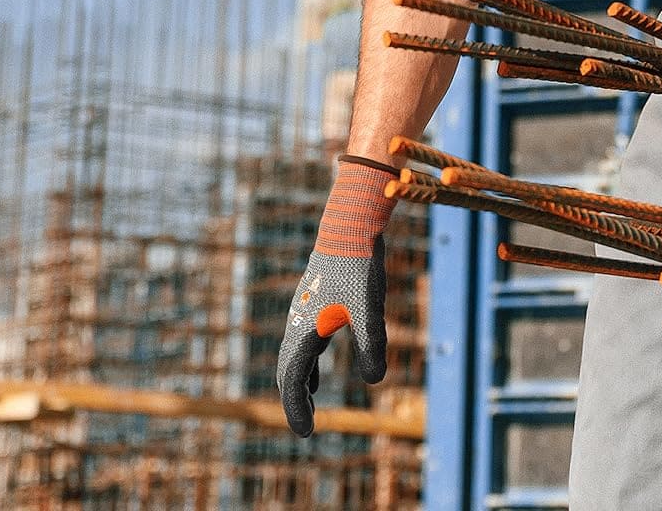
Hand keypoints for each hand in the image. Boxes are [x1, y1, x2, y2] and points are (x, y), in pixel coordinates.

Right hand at [277, 158, 396, 437]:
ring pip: (293, 356)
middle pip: (287, 372)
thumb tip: (374, 380)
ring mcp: (302, 313)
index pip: (292, 380)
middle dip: (294, 402)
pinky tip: (318, 374)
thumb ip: (371, 344)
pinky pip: (303, 343)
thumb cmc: (359, 267)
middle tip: (306, 428)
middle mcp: (296, 323)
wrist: (349, 227)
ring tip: (309, 406)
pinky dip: (307, 364)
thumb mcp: (369, 309)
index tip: (306, 434)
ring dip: (299, 383)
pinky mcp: (313, 304)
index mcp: (304, 329)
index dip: (296, 410)